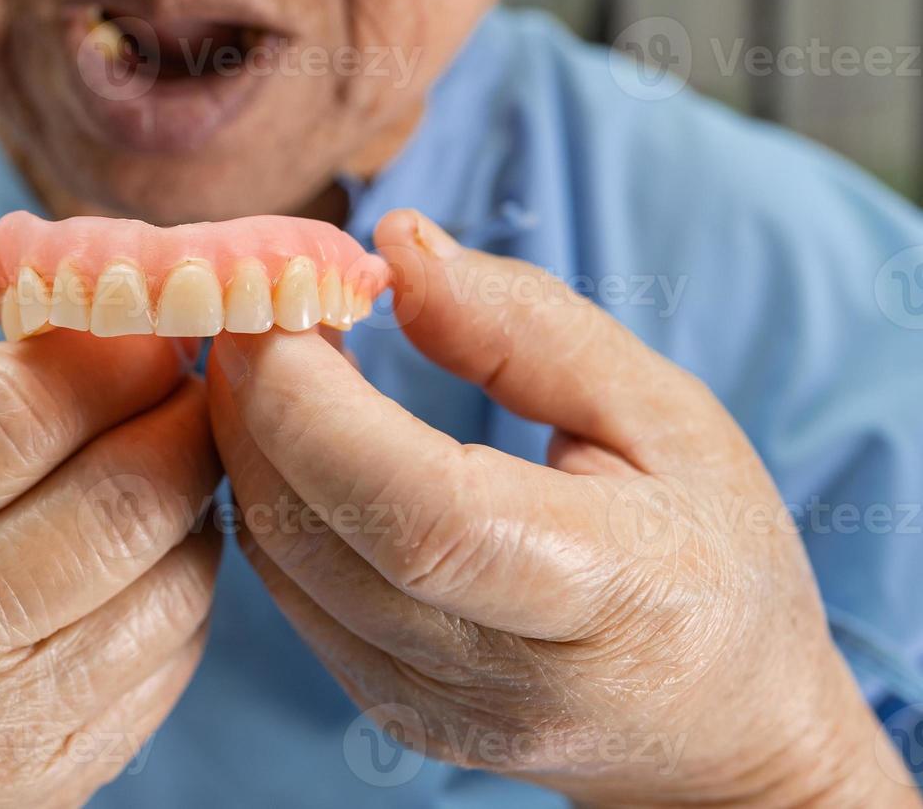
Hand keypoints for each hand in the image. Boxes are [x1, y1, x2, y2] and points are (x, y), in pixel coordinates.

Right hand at [0, 190, 219, 807]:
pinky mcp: (40, 793)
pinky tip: (142, 542)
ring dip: (194, 486)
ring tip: (156, 442)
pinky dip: (184, 579)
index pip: (16, 408)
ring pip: (170, 579)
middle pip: (118, 494)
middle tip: (172, 361)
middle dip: (176, 403)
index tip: (137, 302)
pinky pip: (171, 662)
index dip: (109, 337)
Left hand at [208, 209, 919, 806]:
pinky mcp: (389, 711)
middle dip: (255, 398)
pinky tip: (295, 427)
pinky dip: (270, 492)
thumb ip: (529, 325)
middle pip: (317, 534)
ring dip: (245, 438)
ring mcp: (433, 706)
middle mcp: (503, 674)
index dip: (314, 401)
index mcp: (603, 589)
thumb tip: (397, 244)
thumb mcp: (665, 412)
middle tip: (259, 298)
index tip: (283, 298)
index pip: (414, 511)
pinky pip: (289, 591)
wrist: (727, 728)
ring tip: (275, 349)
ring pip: (280, 563)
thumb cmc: (711, 551)